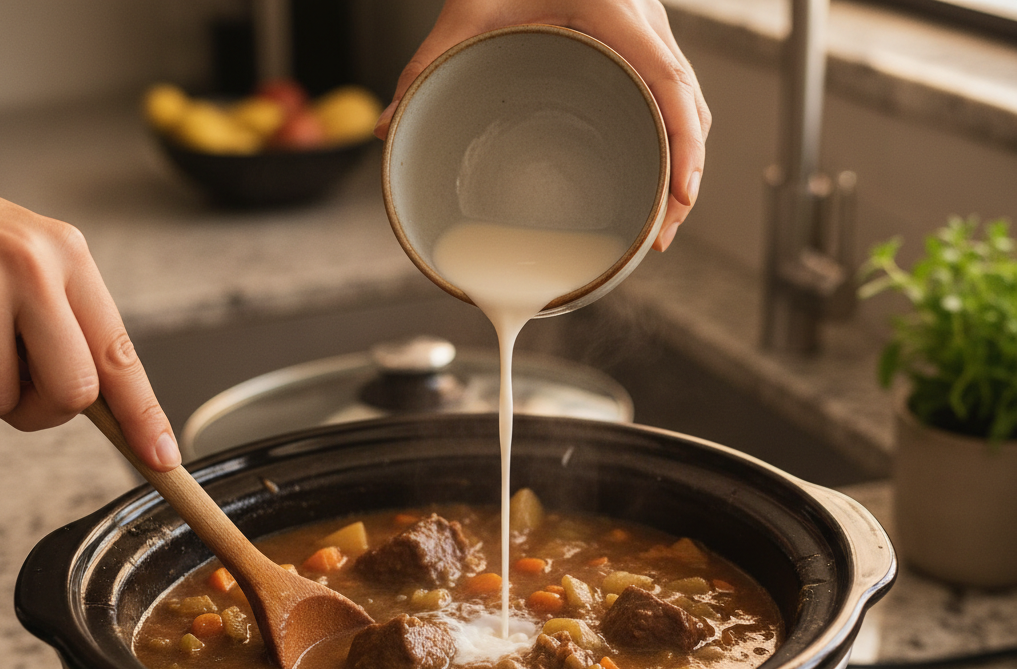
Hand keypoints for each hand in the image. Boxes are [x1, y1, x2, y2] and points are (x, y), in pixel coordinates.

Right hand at [0, 195, 179, 469]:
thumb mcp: (27, 264)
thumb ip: (66, 323)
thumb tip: (104, 404)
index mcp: (68, 255)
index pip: (120, 356)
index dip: (142, 416)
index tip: (162, 458)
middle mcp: (31, 263)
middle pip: (74, 392)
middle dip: (41, 408)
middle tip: (11, 381)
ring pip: (5, 399)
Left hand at [373, 0, 710, 251]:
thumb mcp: (468, 7)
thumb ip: (427, 66)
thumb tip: (389, 129)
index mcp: (614, 13)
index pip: (669, 84)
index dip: (683, 146)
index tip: (679, 197)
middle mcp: (644, 24)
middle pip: (689, 107)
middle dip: (684, 176)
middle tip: (661, 237)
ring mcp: (649, 33)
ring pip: (689, 104)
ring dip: (682, 163)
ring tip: (662, 221)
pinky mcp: (641, 42)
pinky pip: (672, 95)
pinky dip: (672, 139)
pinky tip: (654, 176)